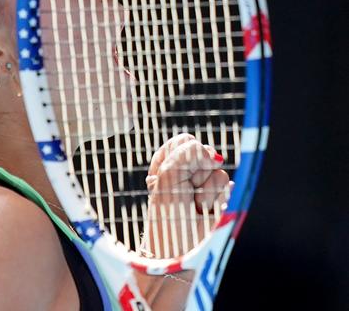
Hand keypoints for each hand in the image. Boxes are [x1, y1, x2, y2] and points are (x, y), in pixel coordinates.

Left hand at [142, 133, 231, 258]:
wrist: (181, 256)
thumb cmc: (167, 218)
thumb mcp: (168, 178)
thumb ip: (187, 153)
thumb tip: (214, 155)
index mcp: (166, 166)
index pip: (184, 141)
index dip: (183, 153)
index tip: (172, 173)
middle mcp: (187, 175)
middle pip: (205, 153)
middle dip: (195, 172)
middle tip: (185, 193)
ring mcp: (206, 189)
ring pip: (219, 172)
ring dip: (207, 191)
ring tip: (196, 208)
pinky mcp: (222, 203)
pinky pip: (230, 187)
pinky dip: (219, 200)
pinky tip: (208, 213)